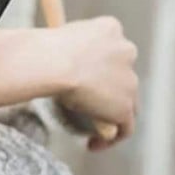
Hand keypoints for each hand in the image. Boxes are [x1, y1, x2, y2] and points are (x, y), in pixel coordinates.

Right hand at [51, 17, 138, 150]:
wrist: (54, 63)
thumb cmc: (45, 50)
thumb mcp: (58, 40)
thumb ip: (66, 49)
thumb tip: (47, 60)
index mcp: (111, 29)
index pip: (112, 50)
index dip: (100, 67)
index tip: (83, 80)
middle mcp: (127, 51)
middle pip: (123, 76)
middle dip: (109, 92)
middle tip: (87, 106)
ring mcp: (129, 81)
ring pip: (128, 102)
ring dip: (111, 116)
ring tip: (91, 131)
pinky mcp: (125, 107)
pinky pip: (124, 129)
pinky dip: (111, 139)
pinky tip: (92, 145)